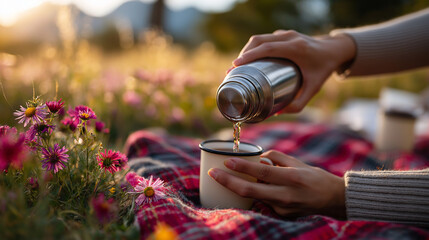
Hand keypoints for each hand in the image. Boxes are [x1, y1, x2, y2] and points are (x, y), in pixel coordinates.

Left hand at [208, 150, 345, 217]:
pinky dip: (257, 194)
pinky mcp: (282, 215)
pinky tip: (255, 186)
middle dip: (227, 182)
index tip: (226, 162)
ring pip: (254, 197)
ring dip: (238, 187)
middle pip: (249, 191)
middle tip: (213, 173)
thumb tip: (258, 158)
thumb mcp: (298, 163)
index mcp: (290, 178)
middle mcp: (285, 195)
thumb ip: (276, 158)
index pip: (260, 172)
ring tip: (227, 177)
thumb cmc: (315, 177)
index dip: (241, 168)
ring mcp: (282, 208)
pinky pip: (264, 202)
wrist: (334, 200)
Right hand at [230, 30, 355, 112]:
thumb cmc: (323, 69)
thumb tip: (277, 113)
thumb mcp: (314, 89)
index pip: (266, 49)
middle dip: (243, 55)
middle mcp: (289, 38)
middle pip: (258, 41)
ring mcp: (286, 34)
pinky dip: (254, 48)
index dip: (248, 56)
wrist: (335, 50)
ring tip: (239, 66)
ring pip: (260, 38)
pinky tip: (250, 59)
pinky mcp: (284, 35)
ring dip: (247, 51)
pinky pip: (265, 39)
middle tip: (233, 71)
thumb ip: (299, 104)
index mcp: (295, 48)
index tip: (235, 66)